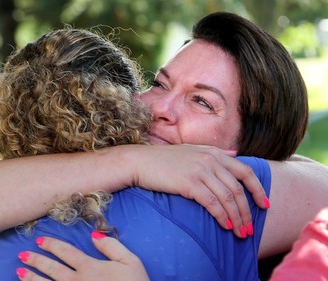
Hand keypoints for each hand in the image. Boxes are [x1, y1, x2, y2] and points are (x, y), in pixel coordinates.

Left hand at [17, 233, 149, 280]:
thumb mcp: (130, 261)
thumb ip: (112, 246)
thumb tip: (93, 235)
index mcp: (90, 267)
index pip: (66, 252)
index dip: (52, 245)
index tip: (40, 240)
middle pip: (52, 269)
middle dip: (36, 260)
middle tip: (23, 255)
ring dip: (31, 279)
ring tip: (18, 271)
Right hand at [125, 144, 268, 237]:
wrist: (140, 162)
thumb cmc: (165, 159)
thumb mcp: (193, 150)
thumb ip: (215, 153)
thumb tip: (236, 154)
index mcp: (214, 153)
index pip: (245, 172)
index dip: (258, 189)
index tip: (264, 205)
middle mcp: (211, 160)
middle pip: (239, 188)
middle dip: (248, 211)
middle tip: (251, 228)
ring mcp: (200, 171)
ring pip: (227, 198)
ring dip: (237, 218)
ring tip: (240, 233)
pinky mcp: (189, 183)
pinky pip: (212, 203)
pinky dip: (221, 216)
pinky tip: (225, 225)